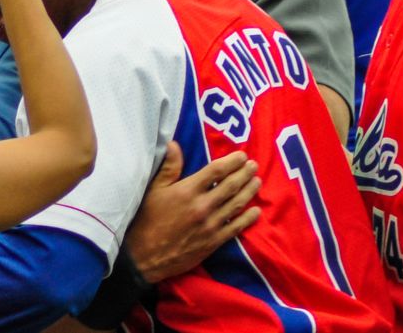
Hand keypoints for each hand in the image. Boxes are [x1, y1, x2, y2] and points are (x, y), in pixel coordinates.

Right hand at [125, 142, 260, 282]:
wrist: (145, 256)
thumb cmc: (147, 219)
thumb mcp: (153, 190)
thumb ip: (168, 167)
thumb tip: (174, 144)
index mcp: (187, 190)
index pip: (216, 171)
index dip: (231, 161)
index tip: (242, 155)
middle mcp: (202, 206)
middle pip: (230, 186)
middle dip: (244, 173)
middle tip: (254, 165)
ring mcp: (210, 225)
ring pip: (236, 204)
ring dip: (249, 191)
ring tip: (257, 181)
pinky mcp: (213, 242)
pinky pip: (235, 227)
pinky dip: (248, 219)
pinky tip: (256, 211)